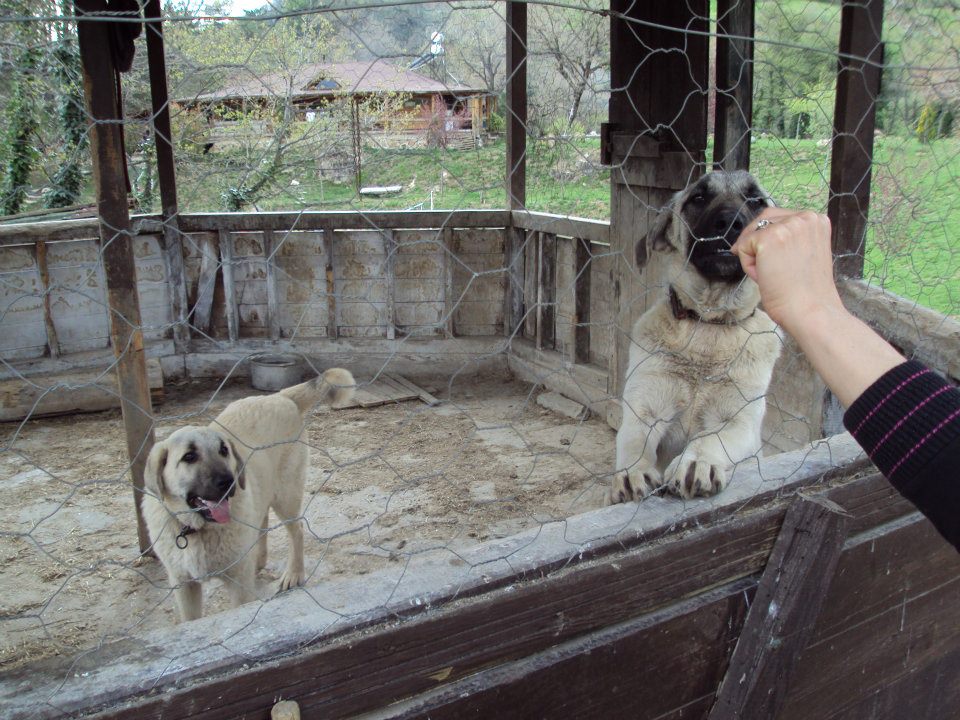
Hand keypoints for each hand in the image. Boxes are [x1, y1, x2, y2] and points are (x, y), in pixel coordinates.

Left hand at [732, 207, 903, 406]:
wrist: (810, 311)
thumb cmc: (807, 292)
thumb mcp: (806, 253)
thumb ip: (792, 239)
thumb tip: (760, 235)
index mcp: (817, 220)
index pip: (780, 217)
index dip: (766, 236)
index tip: (767, 257)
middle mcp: (805, 217)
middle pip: (763, 220)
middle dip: (755, 243)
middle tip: (763, 269)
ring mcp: (787, 226)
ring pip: (752, 235)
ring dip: (754, 257)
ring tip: (772, 276)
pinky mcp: (768, 238)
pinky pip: (743, 248)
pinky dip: (748, 266)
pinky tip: (766, 277)